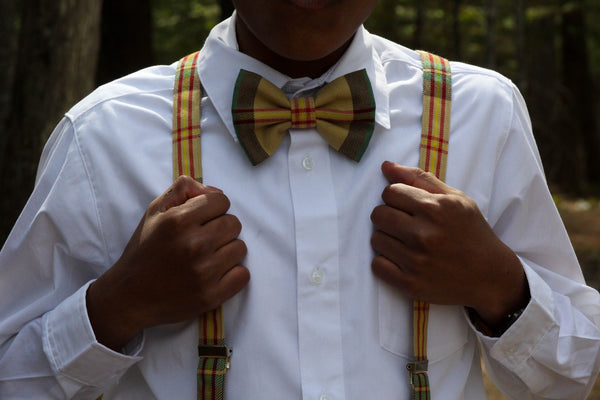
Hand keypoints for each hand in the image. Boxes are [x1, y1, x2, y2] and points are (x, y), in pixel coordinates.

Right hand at [87, 176, 249, 350]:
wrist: (129, 297)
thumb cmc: (144, 250)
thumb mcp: (154, 211)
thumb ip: (183, 190)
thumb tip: (216, 191)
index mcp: (178, 221)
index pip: (222, 201)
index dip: (213, 208)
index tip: (202, 220)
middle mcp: (193, 245)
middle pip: (234, 224)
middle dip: (221, 229)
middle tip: (205, 240)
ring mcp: (203, 272)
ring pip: (240, 248)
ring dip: (227, 251)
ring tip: (208, 258)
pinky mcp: (211, 296)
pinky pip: (243, 275)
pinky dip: (233, 275)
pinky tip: (215, 274)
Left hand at [370, 161, 528, 326]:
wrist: (490, 275)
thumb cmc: (471, 232)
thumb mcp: (455, 199)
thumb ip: (420, 179)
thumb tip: (386, 166)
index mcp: (434, 208)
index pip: (389, 192)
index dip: (396, 197)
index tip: (407, 206)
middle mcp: (423, 234)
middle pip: (378, 214)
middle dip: (388, 216)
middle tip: (404, 224)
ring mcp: (415, 260)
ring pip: (375, 239)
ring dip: (386, 239)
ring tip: (406, 242)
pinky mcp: (410, 283)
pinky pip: (377, 265)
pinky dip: (385, 262)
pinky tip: (402, 260)